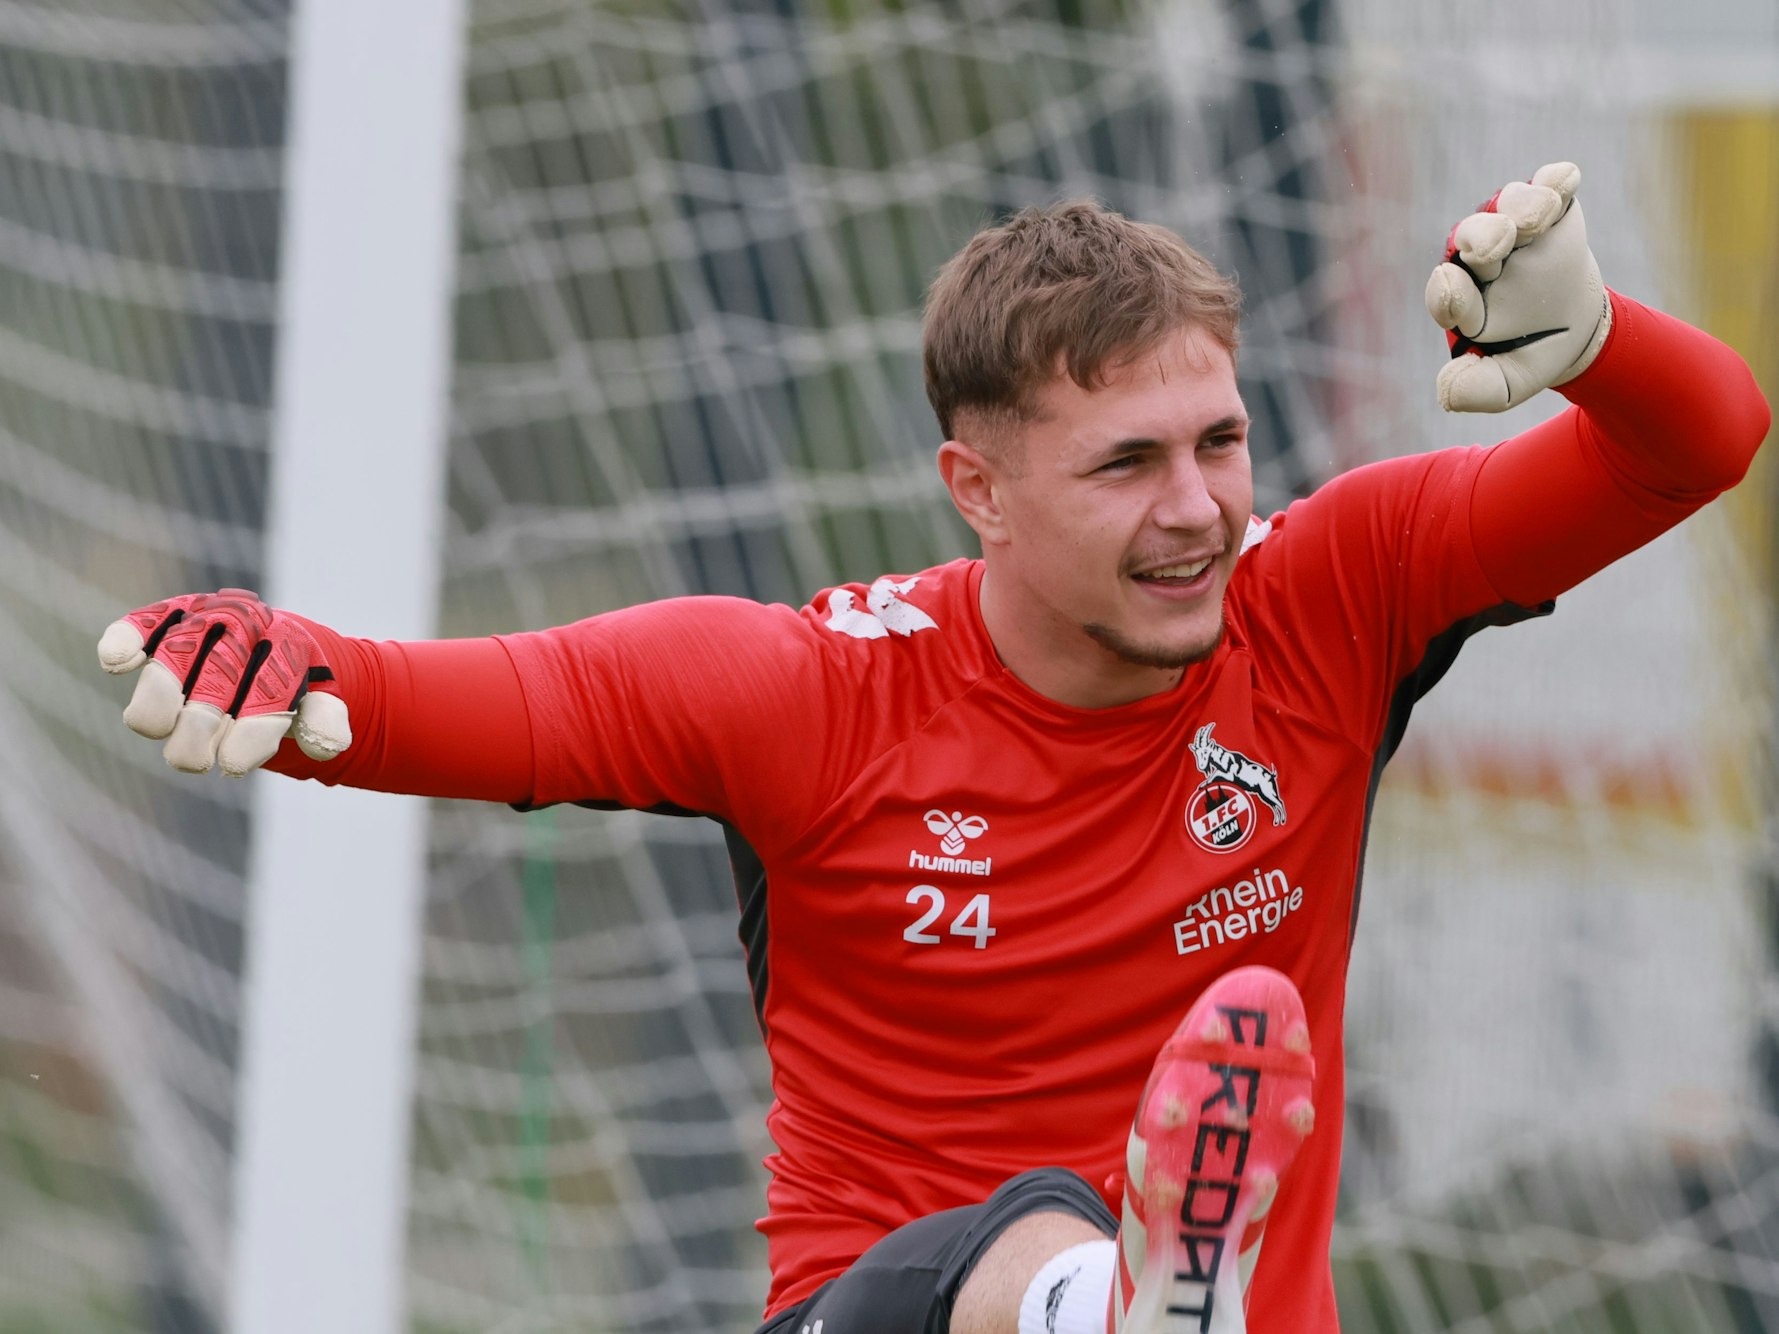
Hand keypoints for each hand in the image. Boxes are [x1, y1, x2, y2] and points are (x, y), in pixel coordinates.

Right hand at [97, 588, 350, 775]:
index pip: (272, 689)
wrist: (275, 641)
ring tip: (158, 734)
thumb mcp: (319, 701)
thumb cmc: (292, 684)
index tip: (233, 765)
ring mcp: (207, 617)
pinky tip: (116, 661)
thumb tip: (328, 747)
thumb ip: (324, 721)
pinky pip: (147, 620)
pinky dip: (128, 636)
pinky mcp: (170, 616)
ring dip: (160, 698)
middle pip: (218, 674)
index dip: (251, 731)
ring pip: (177, 654)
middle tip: (194, 764)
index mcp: (290, 645)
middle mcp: (247, 624)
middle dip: (200, 723)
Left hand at [1424, 161, 1610, 411]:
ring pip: (1510, 205)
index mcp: (1461, 297)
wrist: (1580, 332)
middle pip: (1473, 236)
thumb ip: (1478, 390)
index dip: (1449, 293)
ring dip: (1522, 207)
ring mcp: (1518, 229)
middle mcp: (1482, 258)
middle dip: (1482, 237)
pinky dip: (1557, 182)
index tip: (1453, 289)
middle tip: (1493, 245)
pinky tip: (1565, 182)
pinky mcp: (1555, 209)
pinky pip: (1553, 185)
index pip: (1446, 291)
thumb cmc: (1531, 353)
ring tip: (1538, 219)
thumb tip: (1447, 391)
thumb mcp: (1508, 384)